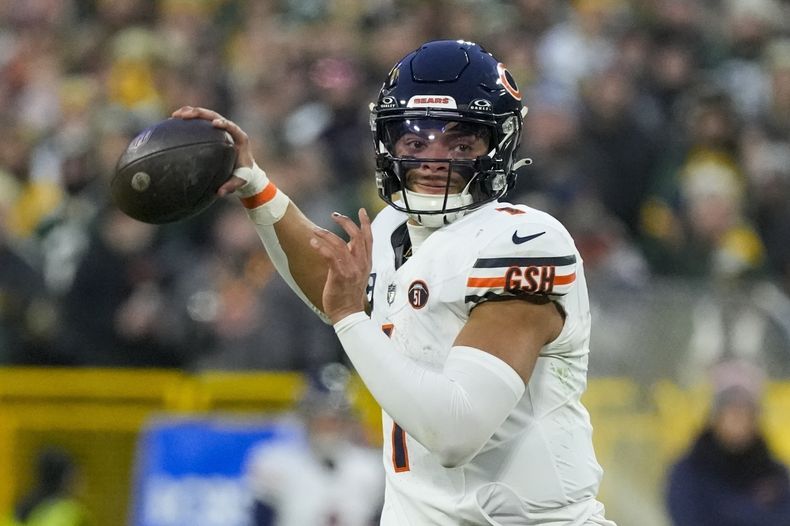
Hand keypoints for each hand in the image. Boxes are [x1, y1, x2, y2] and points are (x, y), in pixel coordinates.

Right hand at [170, 106, 251, 196]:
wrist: (244, 169)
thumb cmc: (243, 174)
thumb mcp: (240, 180)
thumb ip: (231, 186)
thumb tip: (219, 193)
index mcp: (240, 138)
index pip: (232, 127)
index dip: (224, 123)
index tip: (214, 123)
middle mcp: (230, 129)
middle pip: (214, 116)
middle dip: (199, 113)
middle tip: (184, 116)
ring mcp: (221, 127)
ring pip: (206, 115)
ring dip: (191, 113)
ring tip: (175, 115)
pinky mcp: (213, 130)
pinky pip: (201, 122)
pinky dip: (189, 120)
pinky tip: (174, 122)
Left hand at [310, 209, 372, 323]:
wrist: (348, 313)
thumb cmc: (349, 294)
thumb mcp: (358, 273)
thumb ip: (355, 258)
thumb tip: (348, 245)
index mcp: (366, 262)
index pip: (369, 238)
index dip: (366, 223)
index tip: (362, 211)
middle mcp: (361, 264)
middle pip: (357, 236)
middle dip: (346, 222)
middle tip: (335, 215)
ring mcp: (351, 269)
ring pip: (340, 244)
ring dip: (326, 234)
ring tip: (316, 230)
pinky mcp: (339, 275)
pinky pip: (330, 256)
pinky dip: (321, 247)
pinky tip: (313, 243)